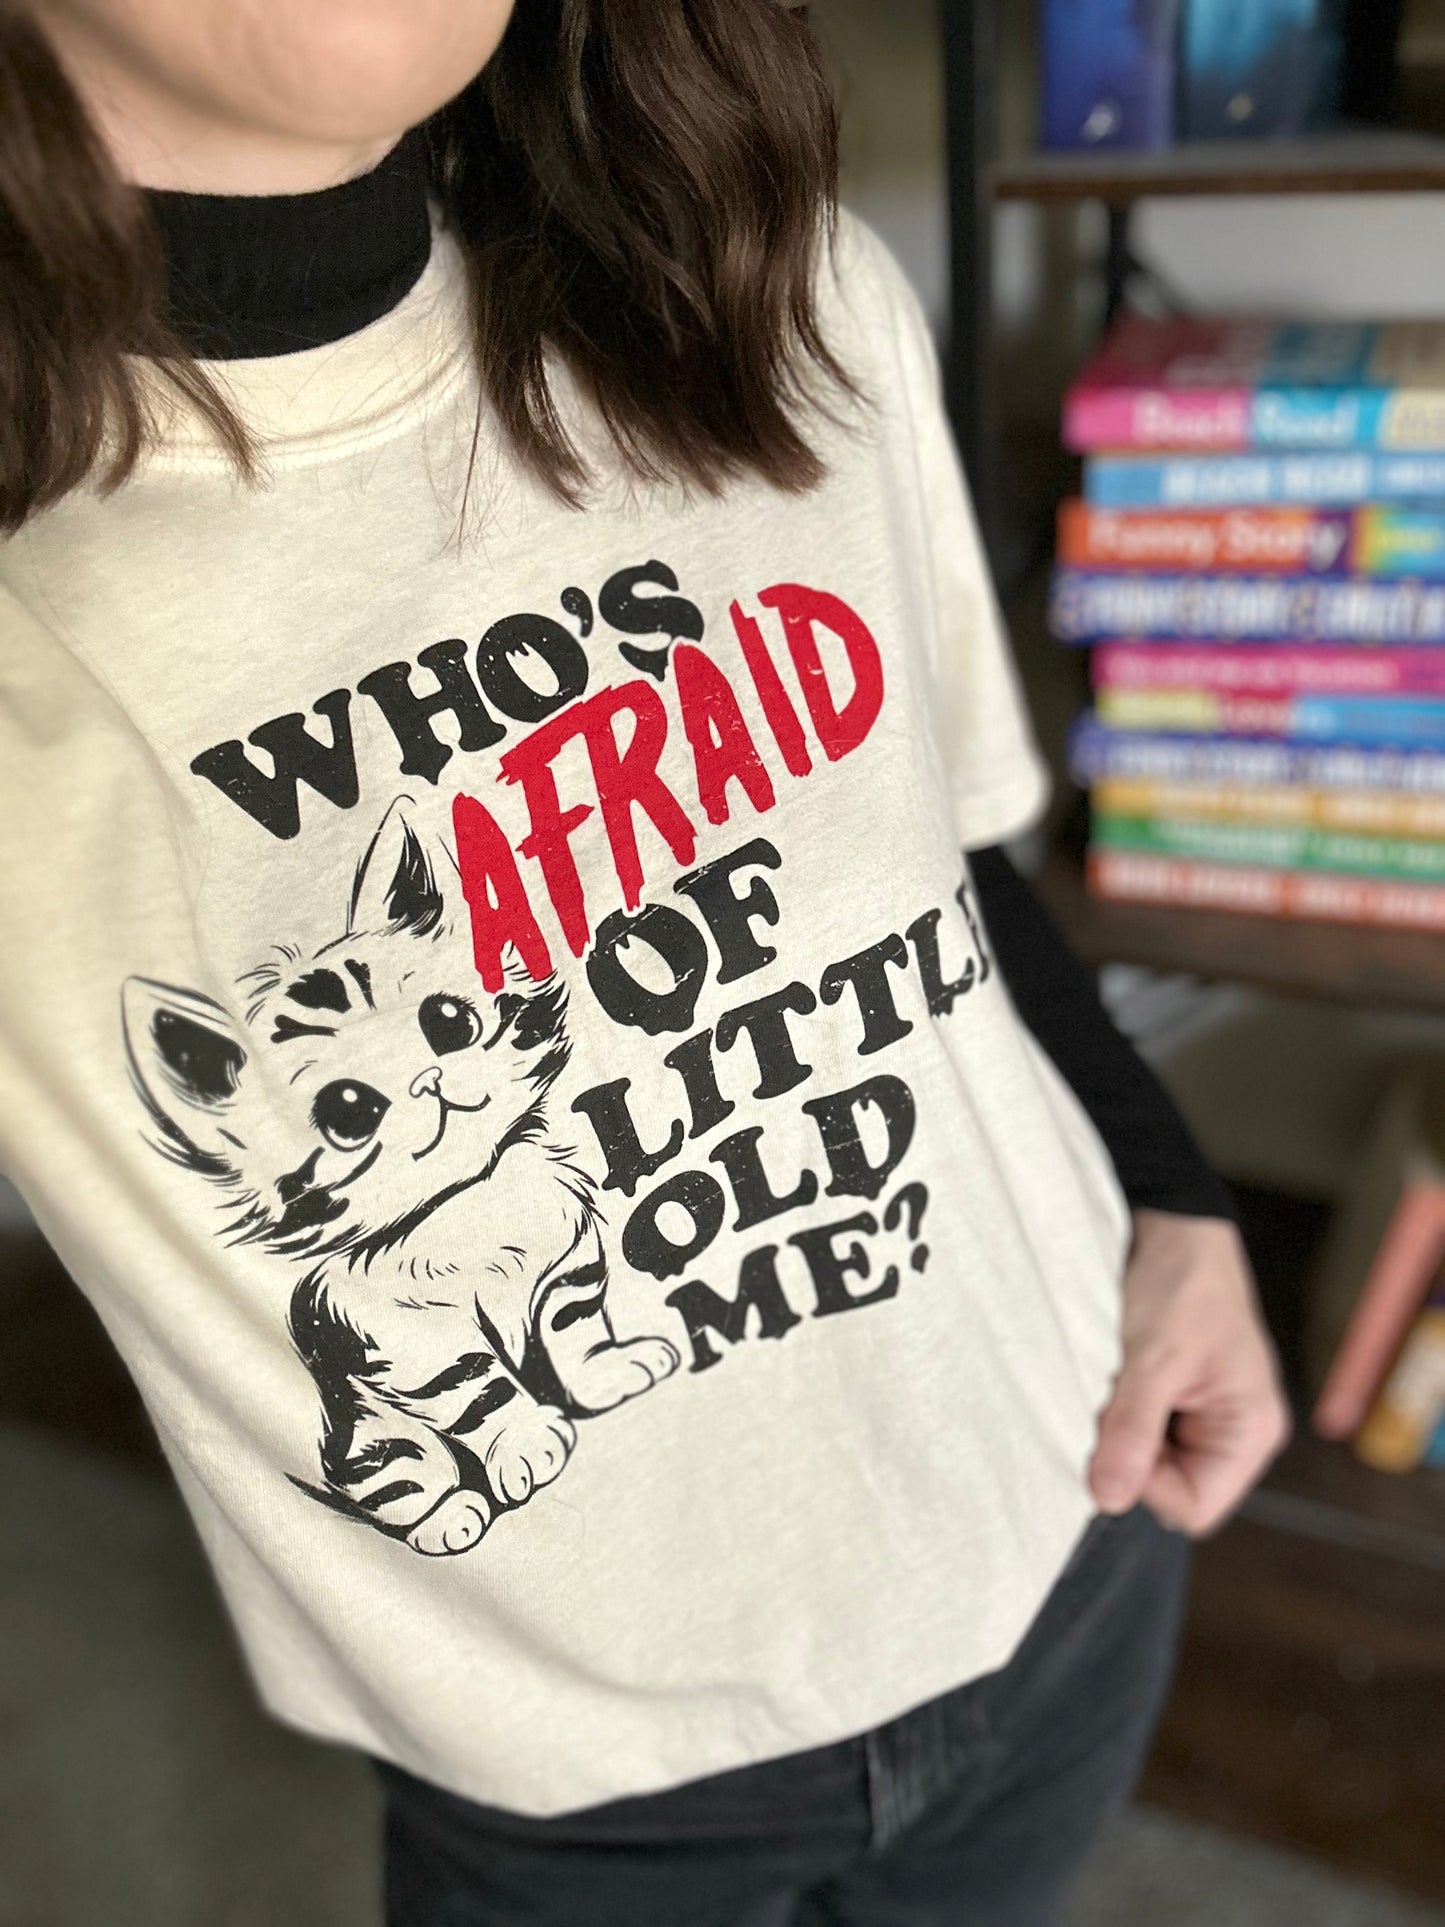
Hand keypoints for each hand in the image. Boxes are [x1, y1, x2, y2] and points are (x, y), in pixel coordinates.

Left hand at [1090, 1210, 1291, 1537]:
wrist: (1174, 1224)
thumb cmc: (1179, 1283)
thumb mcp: (1152, 1358)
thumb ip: (1132, 1431)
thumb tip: (1108, 1500)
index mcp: (1250, 1430)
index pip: (1193, 1507)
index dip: (1145, 1485)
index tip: (1113, 1435)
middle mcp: (1236, 1432)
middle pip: (1171, 1489)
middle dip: (1131, 1456)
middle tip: (1110, 1402)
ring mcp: (1206, 1417)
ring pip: (1151, 1463)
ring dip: (1121, 1432)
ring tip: (1114, 1383)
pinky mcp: (1179, 1400)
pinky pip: (1143, 1433)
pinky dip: (1120, 1414)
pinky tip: (1114, 1379)